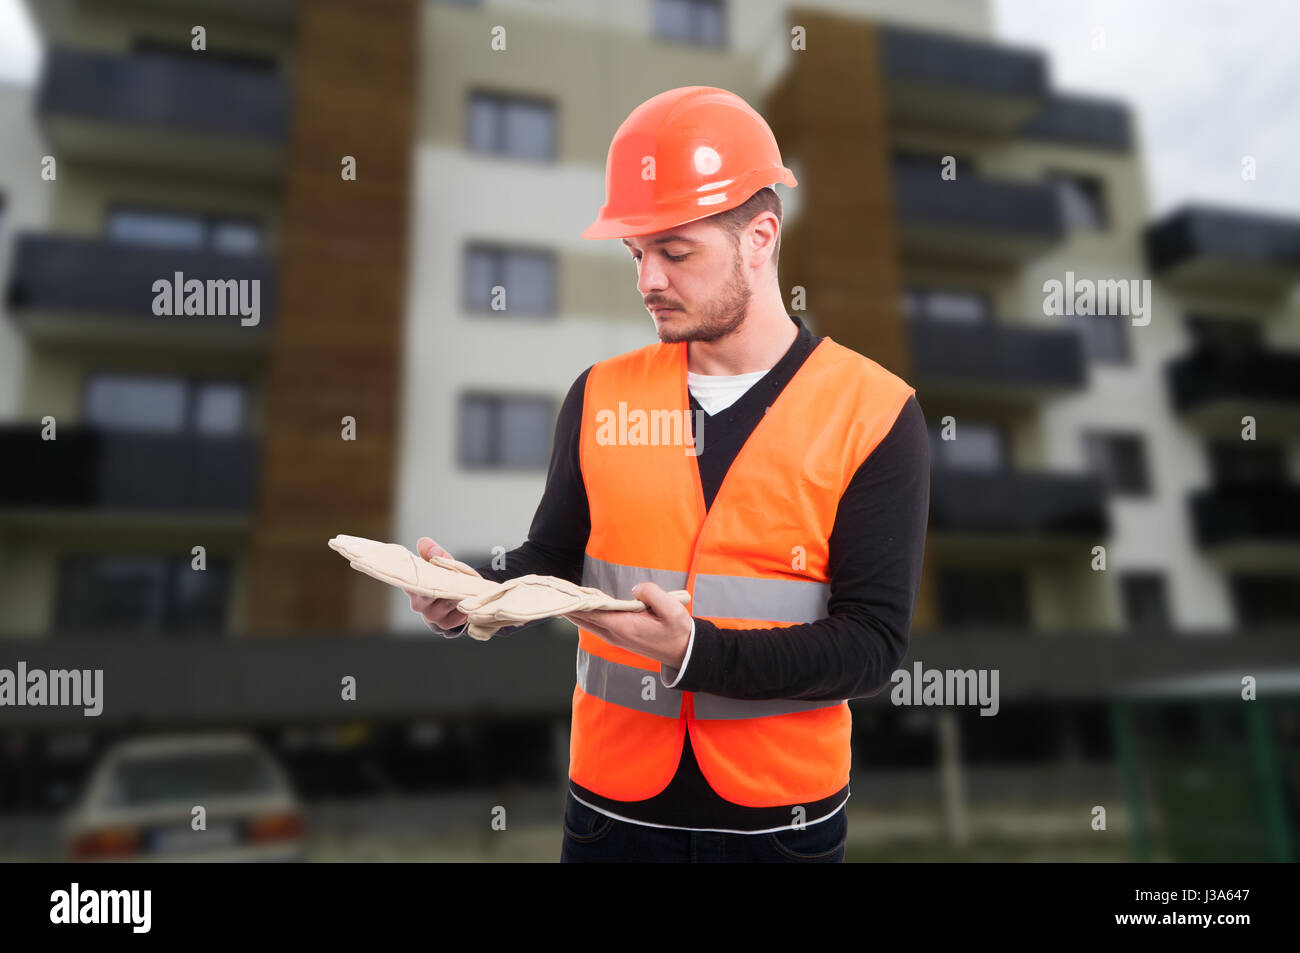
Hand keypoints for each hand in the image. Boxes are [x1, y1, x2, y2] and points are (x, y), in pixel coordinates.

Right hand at [407, 537, 468, 636]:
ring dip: (458, 594)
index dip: (420, 576)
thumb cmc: (446, 578)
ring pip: (447, 602)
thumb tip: (423, 542)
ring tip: (466, 586)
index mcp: (412, 587)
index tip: (431, 569)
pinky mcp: (444, 624)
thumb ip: (434, 554)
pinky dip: (464, 606)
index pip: (412, 582)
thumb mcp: (441, 563)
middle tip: (457, 576)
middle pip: (431, 593)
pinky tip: (467, 600)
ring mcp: (431, 615)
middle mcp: (418, 604)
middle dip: (445, 584)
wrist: (459, 597)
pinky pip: (456, 614)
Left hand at [563, 582, 692, 668]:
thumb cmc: (678, 632)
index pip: (593, 612)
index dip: (577, 601)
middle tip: (554, 591)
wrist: (684, 652)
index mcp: (625, 626)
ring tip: (562, 594)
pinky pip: (595, 623)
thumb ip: (653, 594)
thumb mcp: (673, 610)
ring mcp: (615, 636)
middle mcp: (615, 634)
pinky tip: (580, 604)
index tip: (562, 592)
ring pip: (587, 622)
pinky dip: (585, 614)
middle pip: (584, 619)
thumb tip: (636, 589)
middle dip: (569, 605)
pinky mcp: (619, 635)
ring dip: (576, 610)